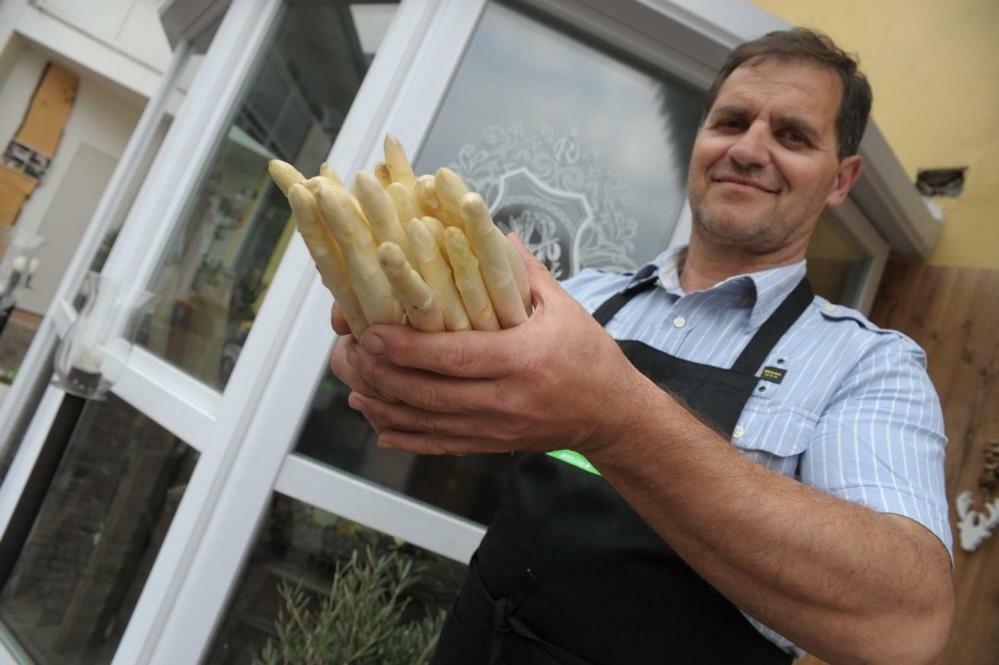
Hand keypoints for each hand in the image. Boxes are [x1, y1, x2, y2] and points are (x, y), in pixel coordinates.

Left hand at [330, 235, 645, 455]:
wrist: (611, 414)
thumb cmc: (588, 355)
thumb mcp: (563, 307)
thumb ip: (521, 271)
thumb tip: (488, 231)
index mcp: (523, 359)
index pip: (455, 357)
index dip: (407, 349)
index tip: (370, 334)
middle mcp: (506, 400)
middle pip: (430, 394)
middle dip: (382, 375)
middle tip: (349, 354)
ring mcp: (497, 429)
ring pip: (427, 423)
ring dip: (384, 405)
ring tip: (353, 383)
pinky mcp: (491, 444)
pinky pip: (439, 446)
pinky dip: (404, 436)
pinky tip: (378, 423)